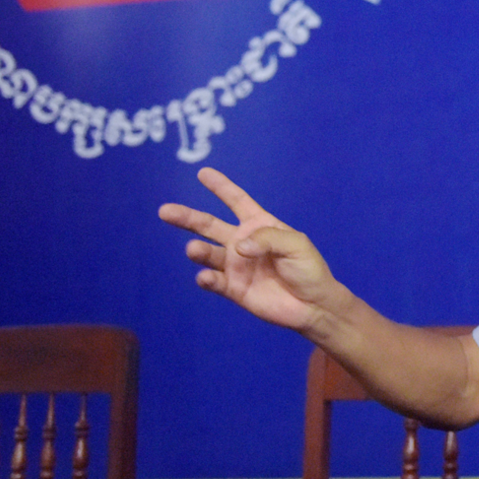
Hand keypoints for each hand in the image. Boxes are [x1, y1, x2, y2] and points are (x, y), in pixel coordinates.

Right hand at [158, 167, 346, 332]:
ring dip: (199, 251)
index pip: (237, 201)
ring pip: (208, 253)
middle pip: (208, 226)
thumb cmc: (308, 269)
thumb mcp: (296, 244)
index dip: (221, 187)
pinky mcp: (233, 288)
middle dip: (187, 218)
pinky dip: (206, 279)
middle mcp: (242, 243)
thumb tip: (238, 246)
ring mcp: (235, 266)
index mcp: (260, 225)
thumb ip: (268, 238)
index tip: (203, 173)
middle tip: (165, 211)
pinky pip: (213, 281)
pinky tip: (205, 277)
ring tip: (193, 250)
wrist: (313, 305)